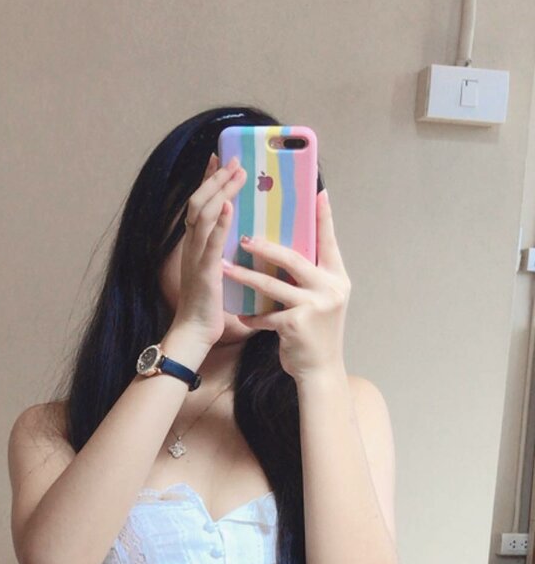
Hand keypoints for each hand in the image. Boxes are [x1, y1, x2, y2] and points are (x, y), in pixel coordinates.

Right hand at [173, 151, 246, 346]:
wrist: (194, 331)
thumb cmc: (208, 305)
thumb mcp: (217, 270)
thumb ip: (224, 252)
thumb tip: (244, 236)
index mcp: (195, 244)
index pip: (200, 204)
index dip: (208, 180)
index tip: (218, 158)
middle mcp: (192, 244)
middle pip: (199, 202)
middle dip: (216, 178)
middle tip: (233, 159)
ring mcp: (195, 255)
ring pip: (203, 214)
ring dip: (220, 191)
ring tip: (236, 174)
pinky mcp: (204, 270)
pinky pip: (210, 242)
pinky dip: (220, 222)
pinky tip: (230, 206)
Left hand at [220, 188, 349, 380]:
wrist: (320, 371)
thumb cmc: (315, 333)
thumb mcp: (321, 301)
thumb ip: (311, 277)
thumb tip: (289, 249)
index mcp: (337, 277)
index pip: (329, 241)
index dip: (324, 217)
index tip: (317, 192)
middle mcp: (330, 288)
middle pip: (293, 258)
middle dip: (266, 246)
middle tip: (243, 237)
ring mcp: (314, 306)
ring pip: (272, 284)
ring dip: (245, 276)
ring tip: (225, 268)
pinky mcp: (295, 324)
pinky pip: (265, 314)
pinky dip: (251, 315)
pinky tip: (239, 315)